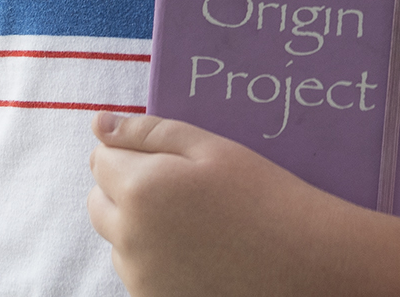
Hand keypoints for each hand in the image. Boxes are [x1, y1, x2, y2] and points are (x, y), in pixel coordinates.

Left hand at [88, 112, 360, 295]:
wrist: (300, 260)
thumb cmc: (261, 195)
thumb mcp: (211, 148)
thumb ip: (149, 132)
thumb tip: (100, 124)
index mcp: (140, 189)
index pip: (101, 160)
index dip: (129, 153)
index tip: (166, 159)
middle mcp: (129, 237)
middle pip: (99, 203)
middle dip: (124, 189)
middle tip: (177, 188)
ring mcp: (139, 277)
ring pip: (117, 240)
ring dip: (138, 227)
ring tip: (195, 224)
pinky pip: (136, 272)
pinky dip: (155, 260)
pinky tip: (198, 253)